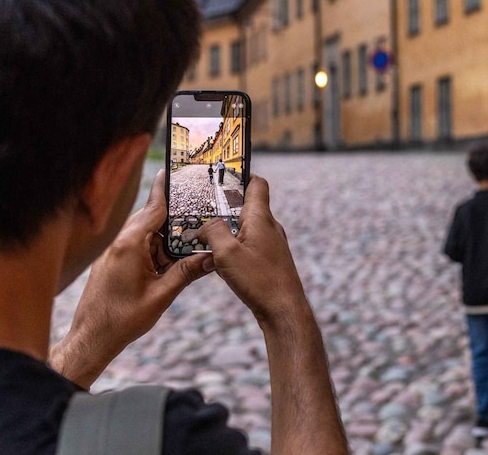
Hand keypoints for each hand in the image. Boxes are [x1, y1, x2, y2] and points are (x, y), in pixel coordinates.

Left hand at [50, 170, 211, 386]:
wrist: (91, 339)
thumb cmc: (122, 320)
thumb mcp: (162, 296)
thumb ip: (186, 273)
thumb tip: (211, 258)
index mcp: (130, 245)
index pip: (153, 209)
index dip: (166, 190)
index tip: (174, 171)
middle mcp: (119, 244)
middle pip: (151, 219)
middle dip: (173, 214)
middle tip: (195, 206)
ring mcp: (114, 253)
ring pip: (146, 235)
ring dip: (165, 238)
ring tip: (188, 240)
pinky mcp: (113, 263)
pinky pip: (138, 248)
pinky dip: (155, 249)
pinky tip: (169, 259)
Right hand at [199, 176, 348, 453]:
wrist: (285, 311)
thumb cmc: (258, 280)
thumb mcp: (226, 253)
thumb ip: (213, 231)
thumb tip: (205, 225)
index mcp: (261, 218)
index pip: (257, 184)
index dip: (240, 176)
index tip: (221, 175)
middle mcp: (271, 227)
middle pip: (249, 205)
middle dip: (226, 204)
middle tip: (203, 207)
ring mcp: (273, 244)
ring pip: (249, 226)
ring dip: (230, 227)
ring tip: (207, 233)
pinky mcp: (272, 260)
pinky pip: (251, 243)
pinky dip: (236, 244)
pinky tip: (222, 257)